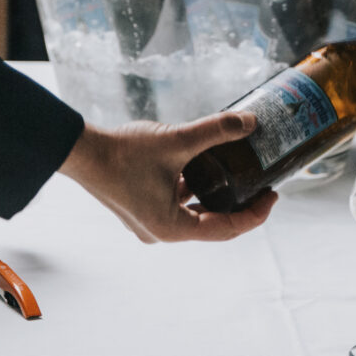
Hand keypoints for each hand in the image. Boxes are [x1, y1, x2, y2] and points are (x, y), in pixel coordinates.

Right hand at [59, 112, 278, 242]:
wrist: (83, 152)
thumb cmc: (124, 153)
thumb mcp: (177, 141)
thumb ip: (216, 130)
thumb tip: (250, 122)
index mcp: (172, 229)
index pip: (227, 229)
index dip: (255, 214)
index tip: (273, 195)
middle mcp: (161, 233)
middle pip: (212, 225)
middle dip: (238, 205)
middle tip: (260, 185)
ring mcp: (148, 224)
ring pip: (193, 215)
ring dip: (214, 197)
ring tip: (236, 174)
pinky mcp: (140, 210)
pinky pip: (175, 206)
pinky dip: (192, 192)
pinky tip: (201, 168)